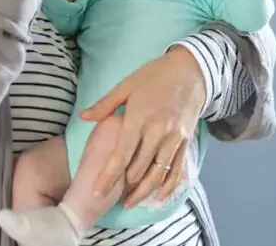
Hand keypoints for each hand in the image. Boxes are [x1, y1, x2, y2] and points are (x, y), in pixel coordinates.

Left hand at [80, 46, 206, 207]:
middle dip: (124, 187)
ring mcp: (174, 139)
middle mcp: (158, 132)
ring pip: (158, 174)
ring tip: (130, 203)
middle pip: (139, 168)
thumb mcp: (127, 84)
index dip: (109, 176)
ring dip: (143, 192)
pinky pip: (176, 170)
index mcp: (139, 118)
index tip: (97, 191)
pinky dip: (167, 187)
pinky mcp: (186, 142)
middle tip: (109, 198)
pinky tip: (158, 197)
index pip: (122, 154)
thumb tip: (83, 117)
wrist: (192, 71)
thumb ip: (105, 105)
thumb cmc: (155, 75)